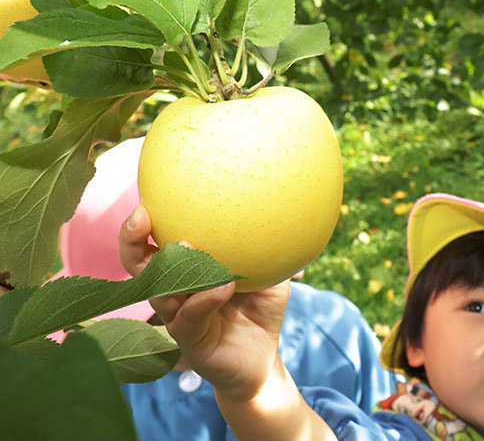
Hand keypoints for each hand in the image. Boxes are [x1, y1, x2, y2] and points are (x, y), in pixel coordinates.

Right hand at [118, 206, 289, 400]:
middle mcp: (173, 293)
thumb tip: (274, 207)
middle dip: (132, 240)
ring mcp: (178, 318)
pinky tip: (224, 287)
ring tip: (187, 246)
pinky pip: (189, 317)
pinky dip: (205, 299)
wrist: (263, 358)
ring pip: (159, 292)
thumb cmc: (260, 308)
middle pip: (139, 266)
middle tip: (141, 217)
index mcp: (184, 271)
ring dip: (171, 268)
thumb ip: (262, 246)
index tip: (145, 202)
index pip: (154, 243)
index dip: (142, 225)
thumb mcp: (267, 271)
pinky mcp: (190, 341)